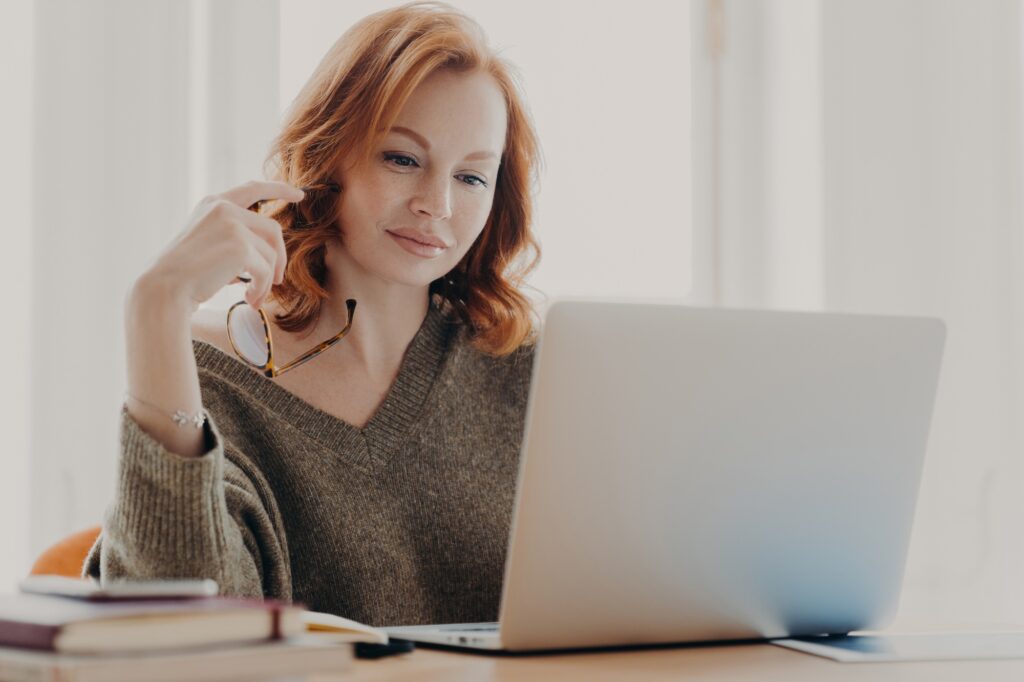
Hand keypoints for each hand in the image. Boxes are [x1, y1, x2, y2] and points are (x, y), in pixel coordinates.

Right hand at [141, 181, 304, 312]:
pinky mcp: (240, 246)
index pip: (252, 189)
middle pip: (272, 230)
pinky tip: (250, 299)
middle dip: (279, 258)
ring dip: (267, 280)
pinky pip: (266, 270)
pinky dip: (262, 288)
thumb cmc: (184, 274)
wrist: (164, 288)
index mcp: (213, 204)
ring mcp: (232, 225)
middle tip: (277, 281)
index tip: (298, 194)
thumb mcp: (208, 243)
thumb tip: (270, 256)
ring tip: (255, 296)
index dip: (279, 189)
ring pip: (271, 253)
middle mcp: (223, 208)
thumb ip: (235, 238)